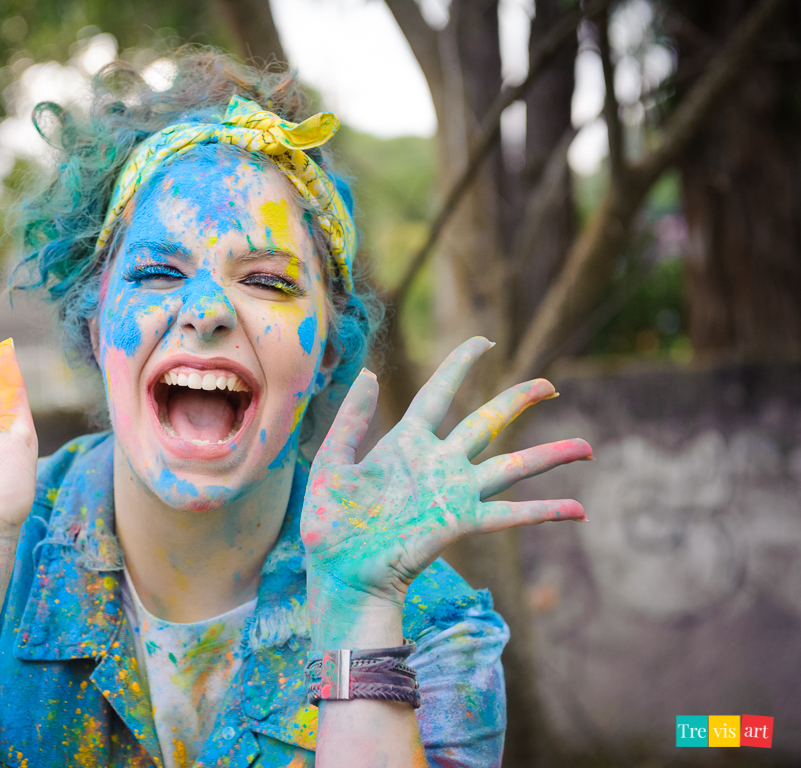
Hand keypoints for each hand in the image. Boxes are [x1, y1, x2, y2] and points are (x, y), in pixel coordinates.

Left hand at [302, 337, 589, 646]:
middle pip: (487, 423)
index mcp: (405, 443)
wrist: (339, 573)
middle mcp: (437, 463)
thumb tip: (370, 372)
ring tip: (587, 447)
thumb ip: (350, 419)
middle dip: (518, 402)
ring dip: (550, 457)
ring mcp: (453, 492)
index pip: (438, 394)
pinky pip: (510, 514)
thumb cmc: (329, 524)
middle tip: (550, 387)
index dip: (459, 366)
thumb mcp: (331, 463)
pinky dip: (546, 511)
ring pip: (511, 465)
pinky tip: (579, 510)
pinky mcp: (460, 522)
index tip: (483, 342)